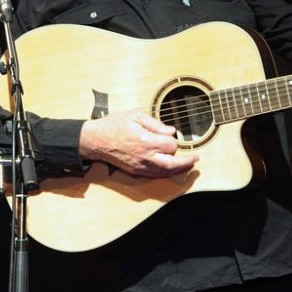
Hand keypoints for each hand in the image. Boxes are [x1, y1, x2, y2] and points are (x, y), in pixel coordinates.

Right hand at [79, 110, 197, 177]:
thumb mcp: (136, 116)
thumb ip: (156, 123)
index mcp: (145, 141)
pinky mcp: (136, 171)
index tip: (171, 136)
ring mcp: (140, 166)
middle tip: (196, 158)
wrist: (96, 141)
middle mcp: (144, 156)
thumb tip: (171, 131)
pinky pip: (155, 175)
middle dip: (186, 162)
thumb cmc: (114, 125)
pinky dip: (166, 172)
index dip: (174, 141)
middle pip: (172, 164)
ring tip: (188, 164)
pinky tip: (172, 167)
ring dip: (178, 169)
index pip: (170, 145)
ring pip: (164, 172)